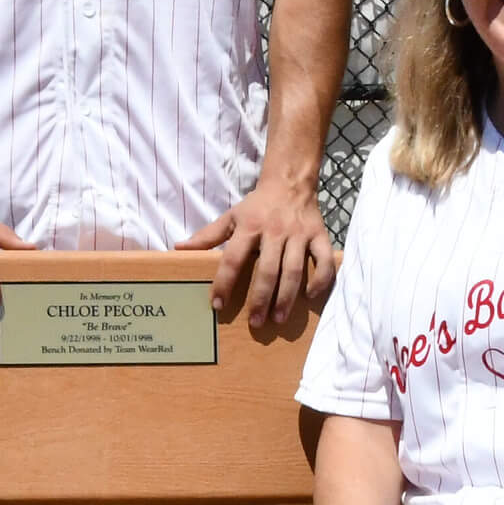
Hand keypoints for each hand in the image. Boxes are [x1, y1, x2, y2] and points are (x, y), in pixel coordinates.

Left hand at [180, 175, 335, 328]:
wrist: (290, 182)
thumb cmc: (257, 205)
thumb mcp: (230, 216)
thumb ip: (207, 235)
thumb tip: (179, 248)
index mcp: (249, 227)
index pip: (233, 259)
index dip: (224, 283)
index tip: (217, 304)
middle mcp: (274, 231)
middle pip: (267, 270)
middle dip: (260, 299)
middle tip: (255, 322)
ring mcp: (299, 234)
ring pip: (294, 270)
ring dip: (286, 297)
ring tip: (278, 319)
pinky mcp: (319, 235)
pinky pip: (324, 260)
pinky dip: (321, 280)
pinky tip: (310, 297)